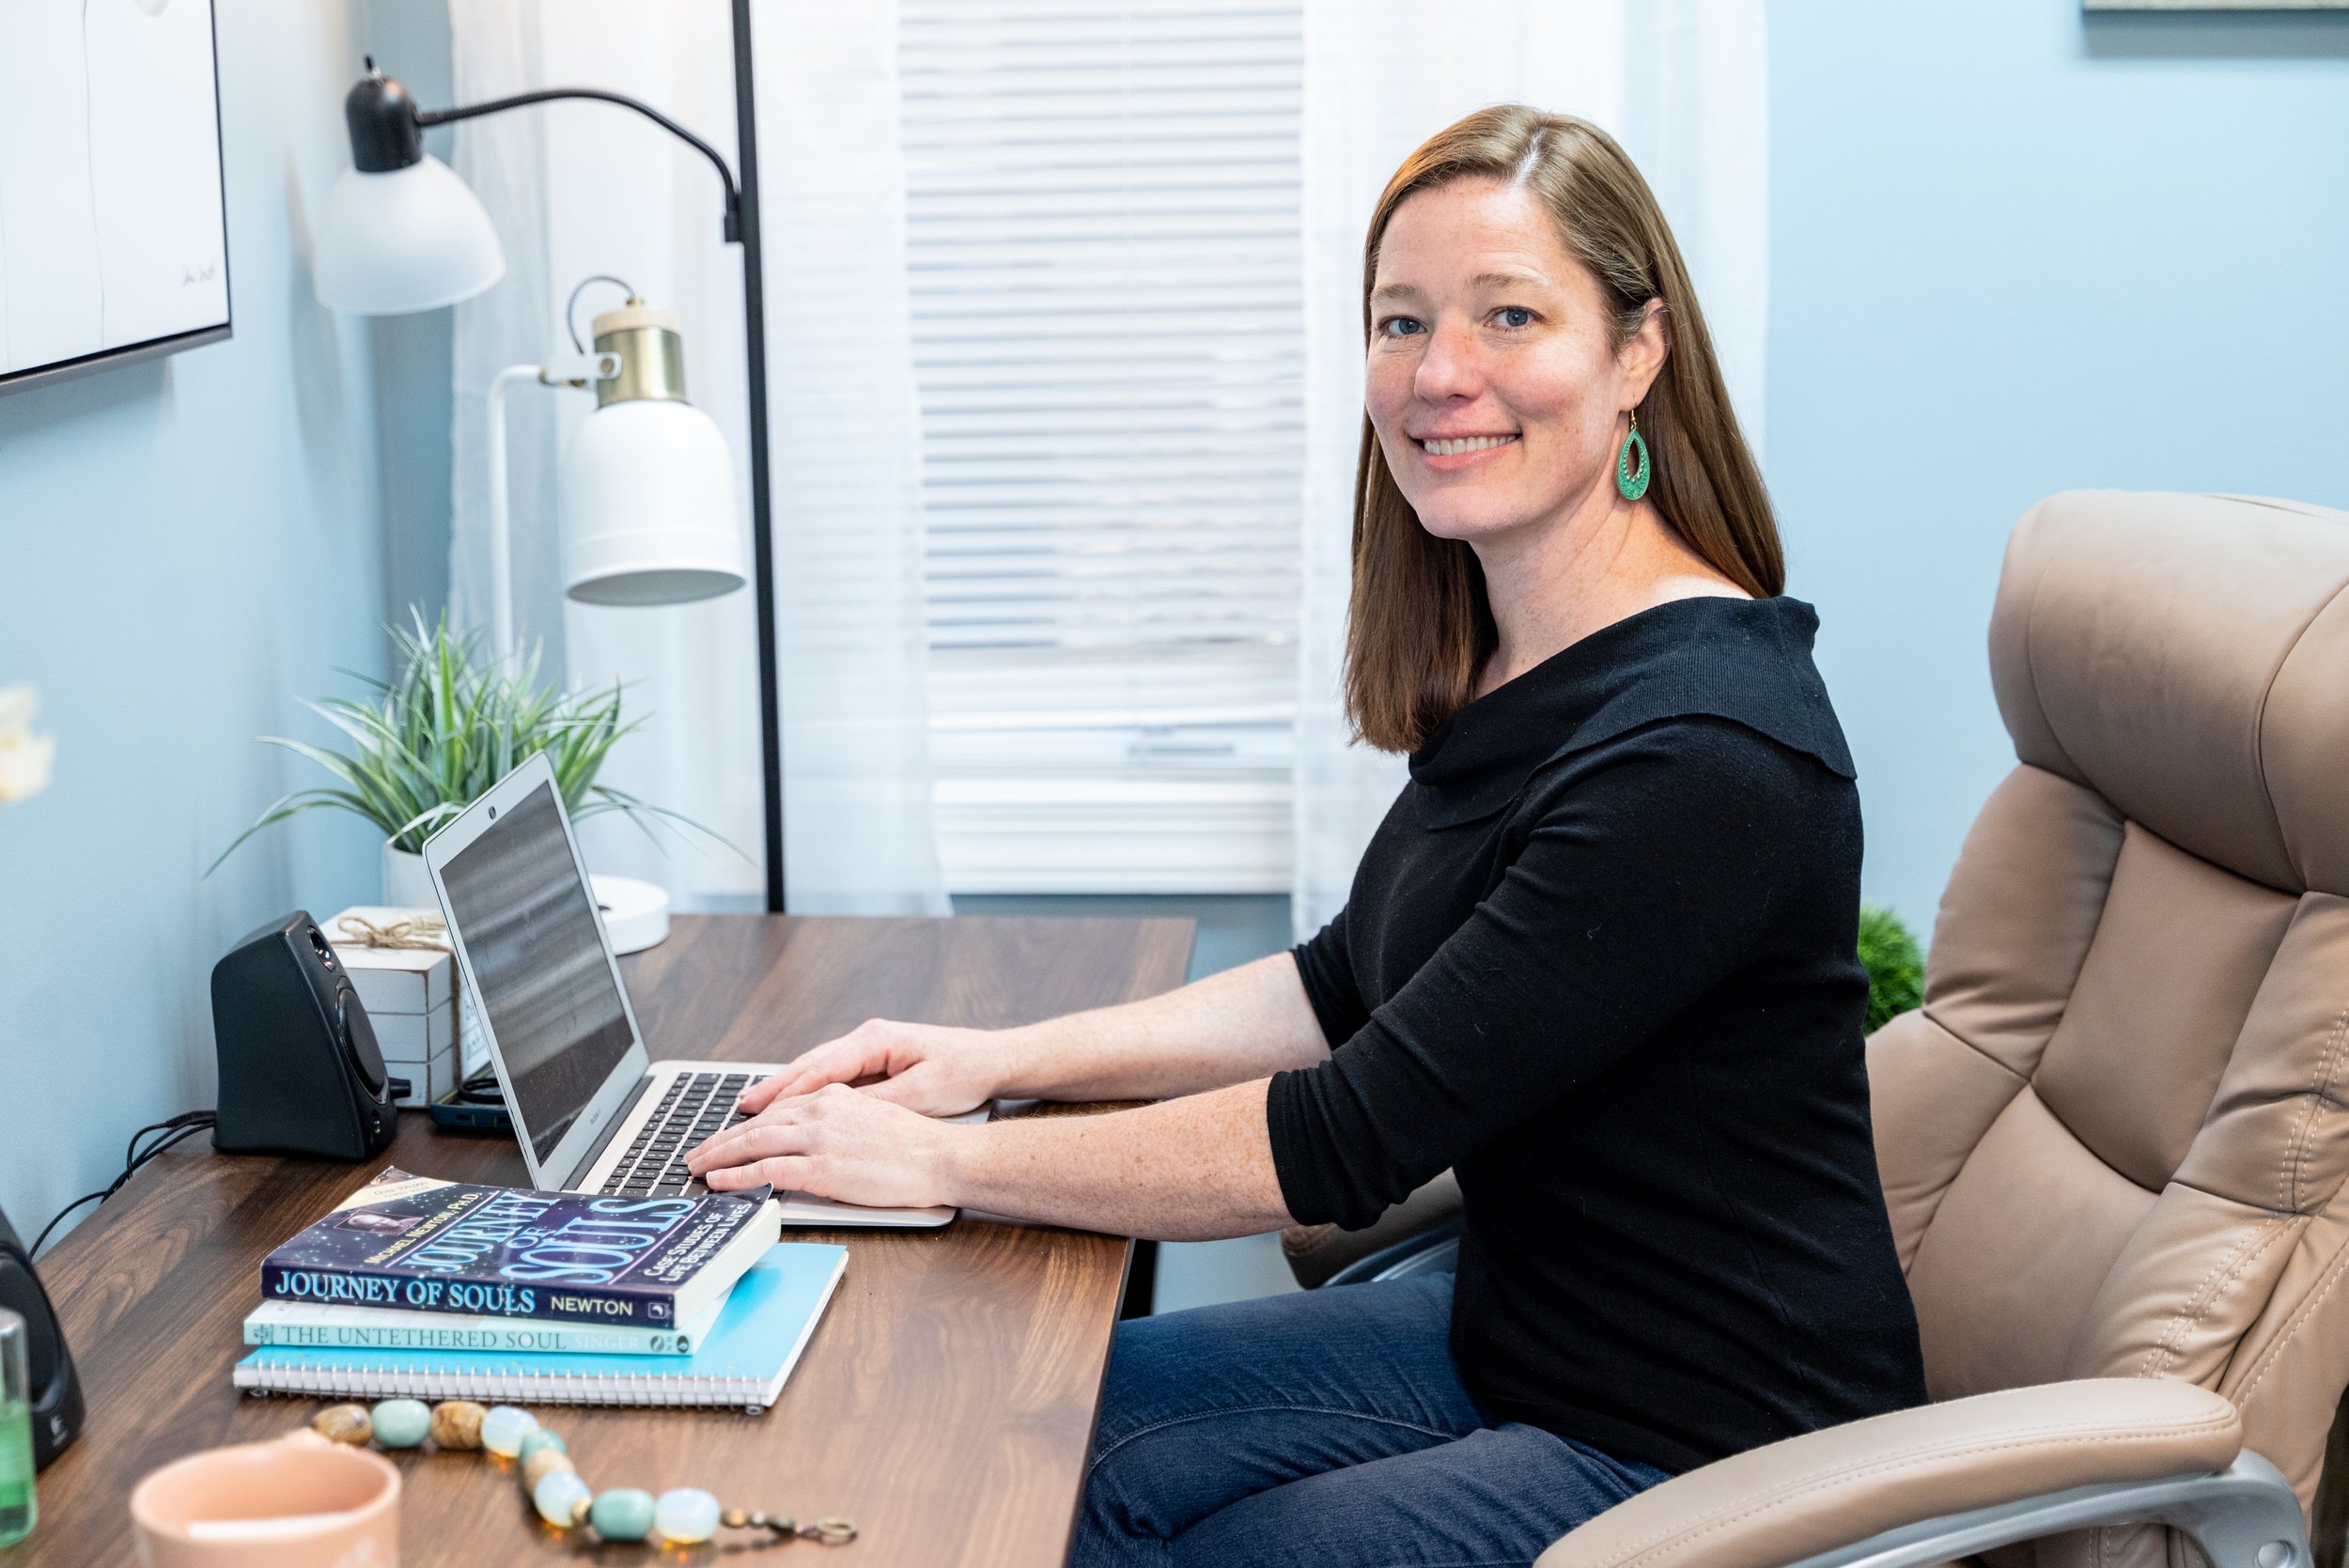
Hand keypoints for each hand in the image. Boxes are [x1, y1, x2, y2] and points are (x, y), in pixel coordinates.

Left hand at [687, 1083, 962, 1208]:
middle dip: (722, 1139)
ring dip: (720, 1155)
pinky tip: (720, 1182)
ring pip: (755, 1142)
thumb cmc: (916, 1148)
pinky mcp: (823, 1168)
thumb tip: (809, 1143)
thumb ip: (835, 1126)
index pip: (778, 1110)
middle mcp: (822, 1110)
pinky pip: (768, 1170)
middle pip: (758, 1123)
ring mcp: (820, 1138)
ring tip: (697, 1166)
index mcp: (834, 1097)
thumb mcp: (870, 1121)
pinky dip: (738, 1176)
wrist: (942, 1157)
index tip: (727, 1136)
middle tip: (697, 1152)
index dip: (747, 1124)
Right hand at [737, 1018, 1008, 1117]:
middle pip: (810, 1064)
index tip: (756, 1107)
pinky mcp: (878, 1061)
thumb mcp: (921, 1094)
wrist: (995, 1060)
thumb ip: (876, 1103)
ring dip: (788, 1089)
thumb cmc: (964, 1071)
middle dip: (775, 1087)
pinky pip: (835, 1077)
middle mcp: (868, 1038)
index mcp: (875, 1039)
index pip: (819, 1066)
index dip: (785, 1089)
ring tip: (755, 1108)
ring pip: (819, 1069)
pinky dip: (811, 1091)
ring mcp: (871, 1048)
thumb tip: (835, 1114)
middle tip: (740, 1108)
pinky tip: (794, 1107)